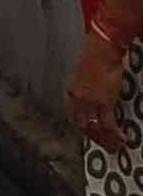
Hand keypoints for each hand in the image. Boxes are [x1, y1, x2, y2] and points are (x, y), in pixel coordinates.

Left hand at [71, 22, 136, 149]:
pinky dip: (115, 134)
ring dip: (104, 139)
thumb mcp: (84, 72)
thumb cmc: (95, 56)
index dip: (82, 127)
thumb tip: (93, 90)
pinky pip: (108, 124)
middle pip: (81, 125)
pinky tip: (121, 138)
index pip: (73, 115)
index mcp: (73, 90)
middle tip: (104, 144)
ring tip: (114, 145)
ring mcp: (90, 102)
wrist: (102, 50)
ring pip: (94, 128)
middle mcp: (78, 98)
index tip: (91, 132)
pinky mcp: (104, 102)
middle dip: (93, 137)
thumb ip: (85, 85)